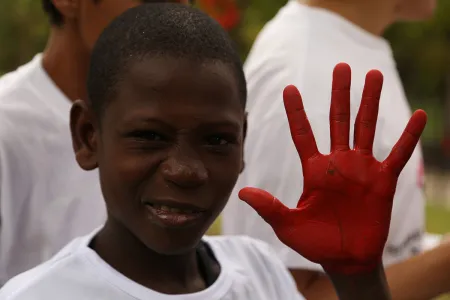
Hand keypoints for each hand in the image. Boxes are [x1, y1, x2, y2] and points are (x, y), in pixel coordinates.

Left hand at [239, 63, 426, 274]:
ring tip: (373, 74)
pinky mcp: (383, 180)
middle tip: (341, 67)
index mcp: (314, 169)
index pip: (302, 134)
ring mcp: (362, 169)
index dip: (296, 112)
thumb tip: (242, 193)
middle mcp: (338, 163)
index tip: (289, 88)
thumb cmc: (315, 242)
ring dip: (370, 102)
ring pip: (366, 127)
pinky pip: (398, 154)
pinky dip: (408, 136)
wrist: (345, 259)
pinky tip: (419, 115)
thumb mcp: (288, 224)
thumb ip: (269, 207)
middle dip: (340, 94)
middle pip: (338, 120)